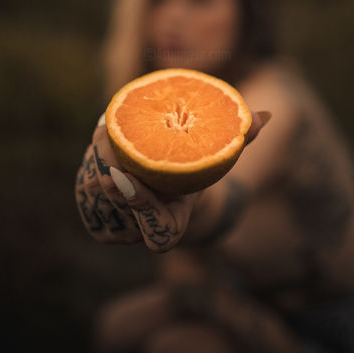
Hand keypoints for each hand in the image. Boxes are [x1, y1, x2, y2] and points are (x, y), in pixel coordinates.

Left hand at [75, 110, 266, 252]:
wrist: (176, 199)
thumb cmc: (199, 174)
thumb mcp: (217, 160)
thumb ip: (237, 141)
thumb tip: (265, 116)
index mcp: (171, 230)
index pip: (153, 227)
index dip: (137, 204)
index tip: (123, 177)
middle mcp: (143, 236)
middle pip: (117, 203)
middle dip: (108, 167)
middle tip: (106, 133)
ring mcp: (119, 234)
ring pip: (98, 198)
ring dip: (96, 163)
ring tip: (104, 129)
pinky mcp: (99, 225)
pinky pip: (87, 196)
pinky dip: (89, 169)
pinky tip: (98, 142)